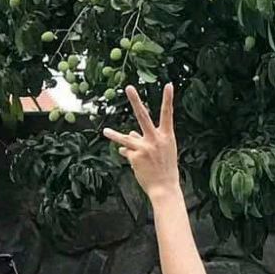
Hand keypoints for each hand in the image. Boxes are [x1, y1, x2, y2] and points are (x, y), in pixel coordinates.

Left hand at [105, 84, 181, 199]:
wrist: (164, 188)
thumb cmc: (166, 168)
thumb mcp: (162, 151)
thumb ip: (148, 140)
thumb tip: (130, 133)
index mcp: (167, 136)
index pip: (168, 114)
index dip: (168, 99)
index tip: (169, 85)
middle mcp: (155, 139)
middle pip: (143, 116)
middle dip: (135, 101)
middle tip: (129, 87)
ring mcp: (143, 147)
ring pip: (125, 139)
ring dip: (114, 136)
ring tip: (105, 132)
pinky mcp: (134, 157)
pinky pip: (127, 152)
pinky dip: (129, 155)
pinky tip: (135, 162)